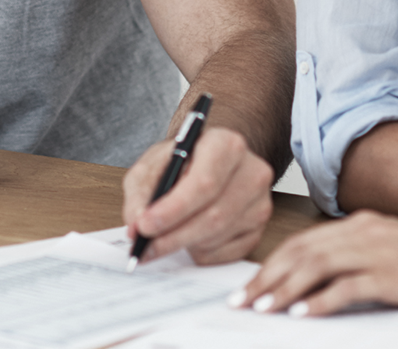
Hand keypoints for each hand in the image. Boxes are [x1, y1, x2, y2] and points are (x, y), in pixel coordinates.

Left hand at [123, 126, 272, 264]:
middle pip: (213, 216)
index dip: (173, 209)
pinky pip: (226, 253)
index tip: (145, 225)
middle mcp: (252, 171)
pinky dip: (200, 252)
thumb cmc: (182, 163)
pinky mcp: (261, 228)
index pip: (204, 183)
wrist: (209, 163)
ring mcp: (261, 202)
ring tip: (165, 236)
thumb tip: (137, 226)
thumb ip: (140, 194)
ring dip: (184, 244)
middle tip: (144, 246)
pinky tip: (189, 238)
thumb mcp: (152, 167)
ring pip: (217, 237)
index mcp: (226, 145)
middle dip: (173, 236)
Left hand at [235, 210, 397, 315]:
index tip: (249, 286)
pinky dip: (321, 301)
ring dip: (284, 289)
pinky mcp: (394, 276)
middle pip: (302, 252)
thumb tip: (319, 282)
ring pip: (317, 266)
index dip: (271, 264)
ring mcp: (379, 252)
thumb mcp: (394, 252)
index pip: (304, 242)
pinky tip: (304, 314)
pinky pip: (348, 287)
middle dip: (267, 278)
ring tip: (263, 308)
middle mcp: (366, 233)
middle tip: (242, 301)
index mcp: (363, 225)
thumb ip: (359, 258)